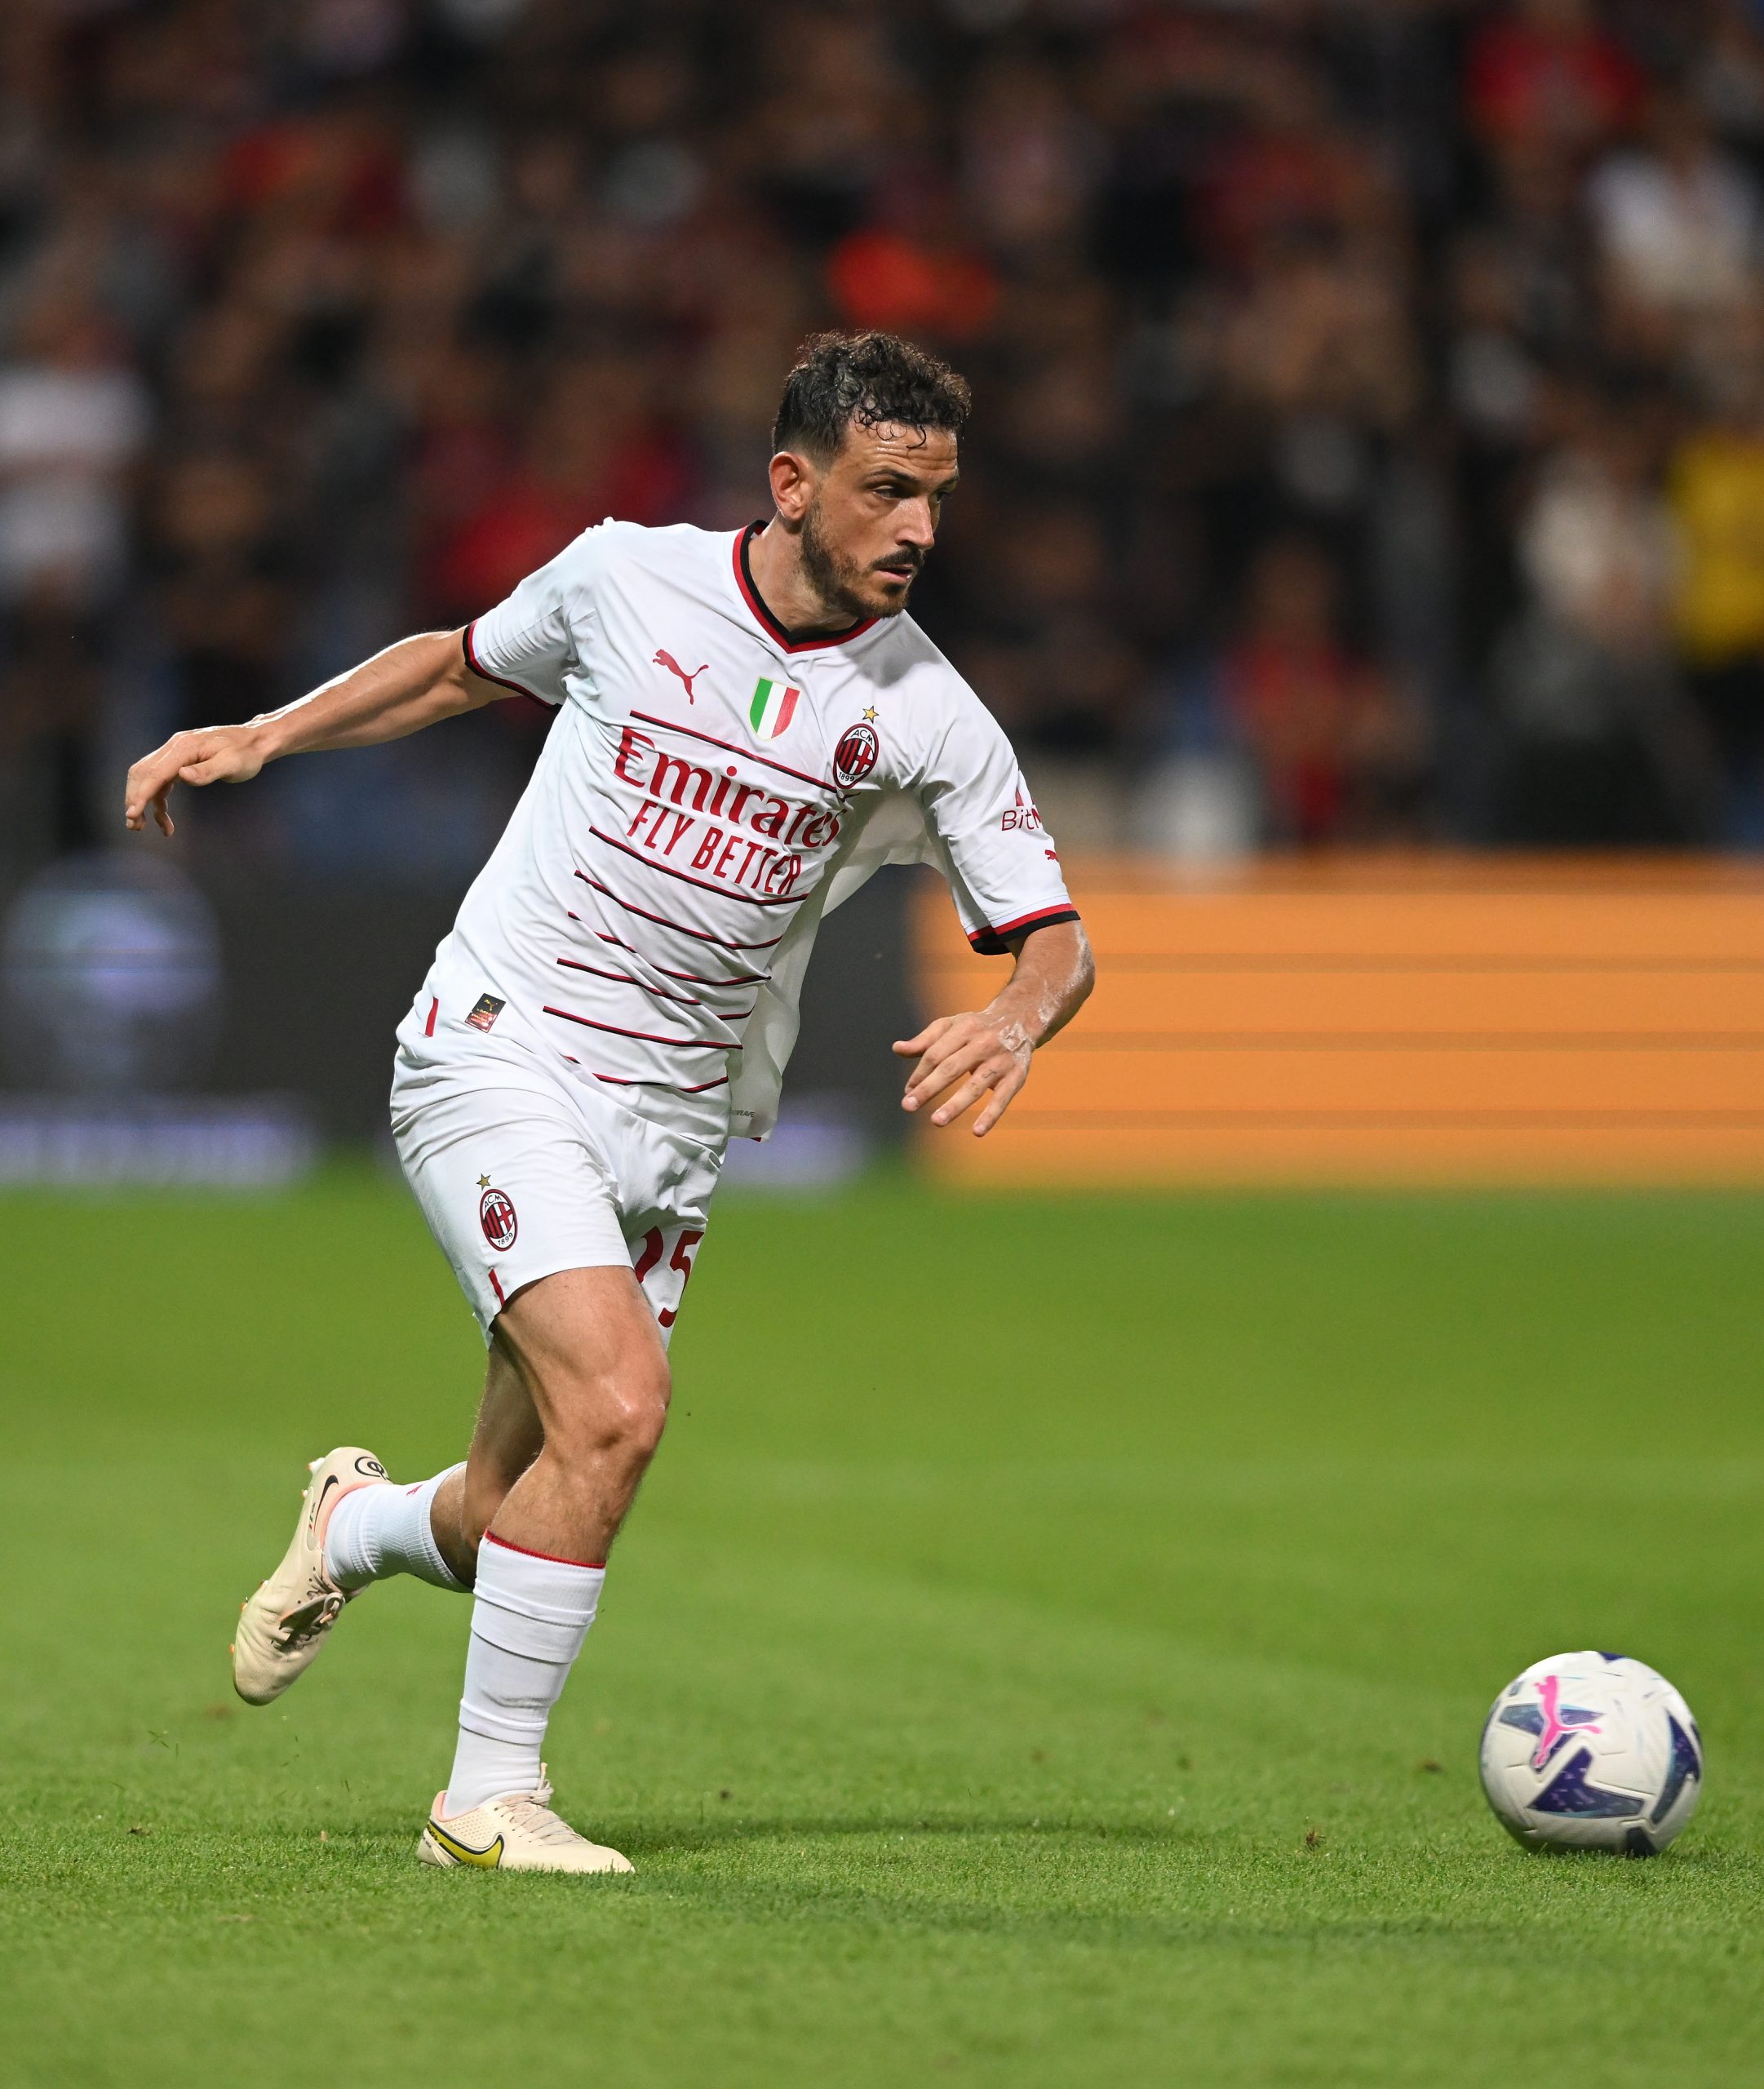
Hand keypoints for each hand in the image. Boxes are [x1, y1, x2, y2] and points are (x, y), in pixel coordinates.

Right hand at [124, 723, 268, 836]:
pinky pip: (161, 782)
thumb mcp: (232, 764)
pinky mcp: (179, 763)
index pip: (155, 773)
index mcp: (184, 747)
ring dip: (142, 802)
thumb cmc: (246, 753)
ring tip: (142, 827)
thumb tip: (182, 776)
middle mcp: (174, 748)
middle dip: (135, 799)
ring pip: (148, 778)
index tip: (132, 814)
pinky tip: (165, 821)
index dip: (141, 795)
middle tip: (135, 826)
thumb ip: (207, 771)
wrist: (254, 741)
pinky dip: (157, 801)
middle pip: (143, 774)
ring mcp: (175, 754)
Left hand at [892, 1009, 1033, 1136]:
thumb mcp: (951, 1026)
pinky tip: (977, 1132)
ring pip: (976, 1085)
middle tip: (908, 1106)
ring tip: (936, 1121)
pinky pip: (1003, 1098)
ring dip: (955, 1104)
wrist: (1020, 1020)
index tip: (908, 1091)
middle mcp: (983, 1043)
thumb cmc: (976, 1028)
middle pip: (951, 1067)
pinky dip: (991, 1115)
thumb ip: (925, 1040)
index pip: (936, 1054)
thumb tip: (897, 1049)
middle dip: (929, 1088)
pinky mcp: (1017, 1076)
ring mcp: (1001, 1060)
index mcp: (964, 1029)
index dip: (920, 1073)